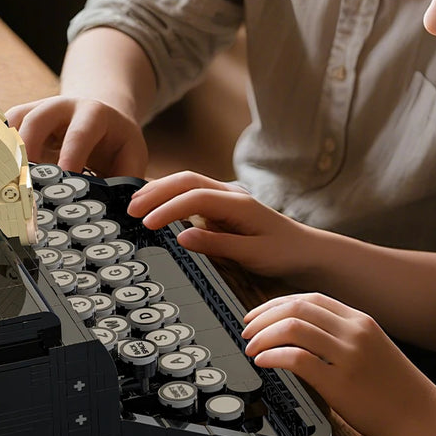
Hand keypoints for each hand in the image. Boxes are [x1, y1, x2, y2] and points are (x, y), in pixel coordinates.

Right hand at [6, 96, 147, 176]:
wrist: (100, 117)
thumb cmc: (116, 143)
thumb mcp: (131, 155)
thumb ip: (128, 180)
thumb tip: (126, 211)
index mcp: (94, 114)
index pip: (80, 132)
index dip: (71, 154)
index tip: (64, 177)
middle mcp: (63, 107)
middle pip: (38, 118)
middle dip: (28, 148)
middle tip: (23, 181)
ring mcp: (39, 109)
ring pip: (15, 120)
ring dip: (6, 148)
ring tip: (0, 180)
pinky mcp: (22, 119)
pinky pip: (2, 128)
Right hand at [127, 171, 317, 278]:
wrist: (306, 250)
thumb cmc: (284, 253)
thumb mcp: (254, 255)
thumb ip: (218, 244)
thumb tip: (182, 237)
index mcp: (238, 203)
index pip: (195, 197)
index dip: (168, 208)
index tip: (147, 224)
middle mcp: (230, 193)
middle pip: (186, 180)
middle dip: (156, 191)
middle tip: (130, 208)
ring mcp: (225, 196)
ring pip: (186, 183)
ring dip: (159, 190)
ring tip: (134, 204)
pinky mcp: (220, 205)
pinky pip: (190, 194)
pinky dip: (168, 196)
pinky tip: (153, 205)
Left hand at [242, 294, 435, 435]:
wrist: (427, 420)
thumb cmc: (397, 392)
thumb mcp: (372, 351)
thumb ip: (342, 339)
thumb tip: (301, 338)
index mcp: (360, 320)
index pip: (308, 299)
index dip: (275, 304)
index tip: (257, 316)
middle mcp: (354, 331)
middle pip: (296, 308)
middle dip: (263, 316)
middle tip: (246, 330)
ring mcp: (349, 355)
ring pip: (292, 327)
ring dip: (263, 336)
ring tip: (251, 348)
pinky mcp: (341, 383)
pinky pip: (296, 358)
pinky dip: (272, 356)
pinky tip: (263, 363)